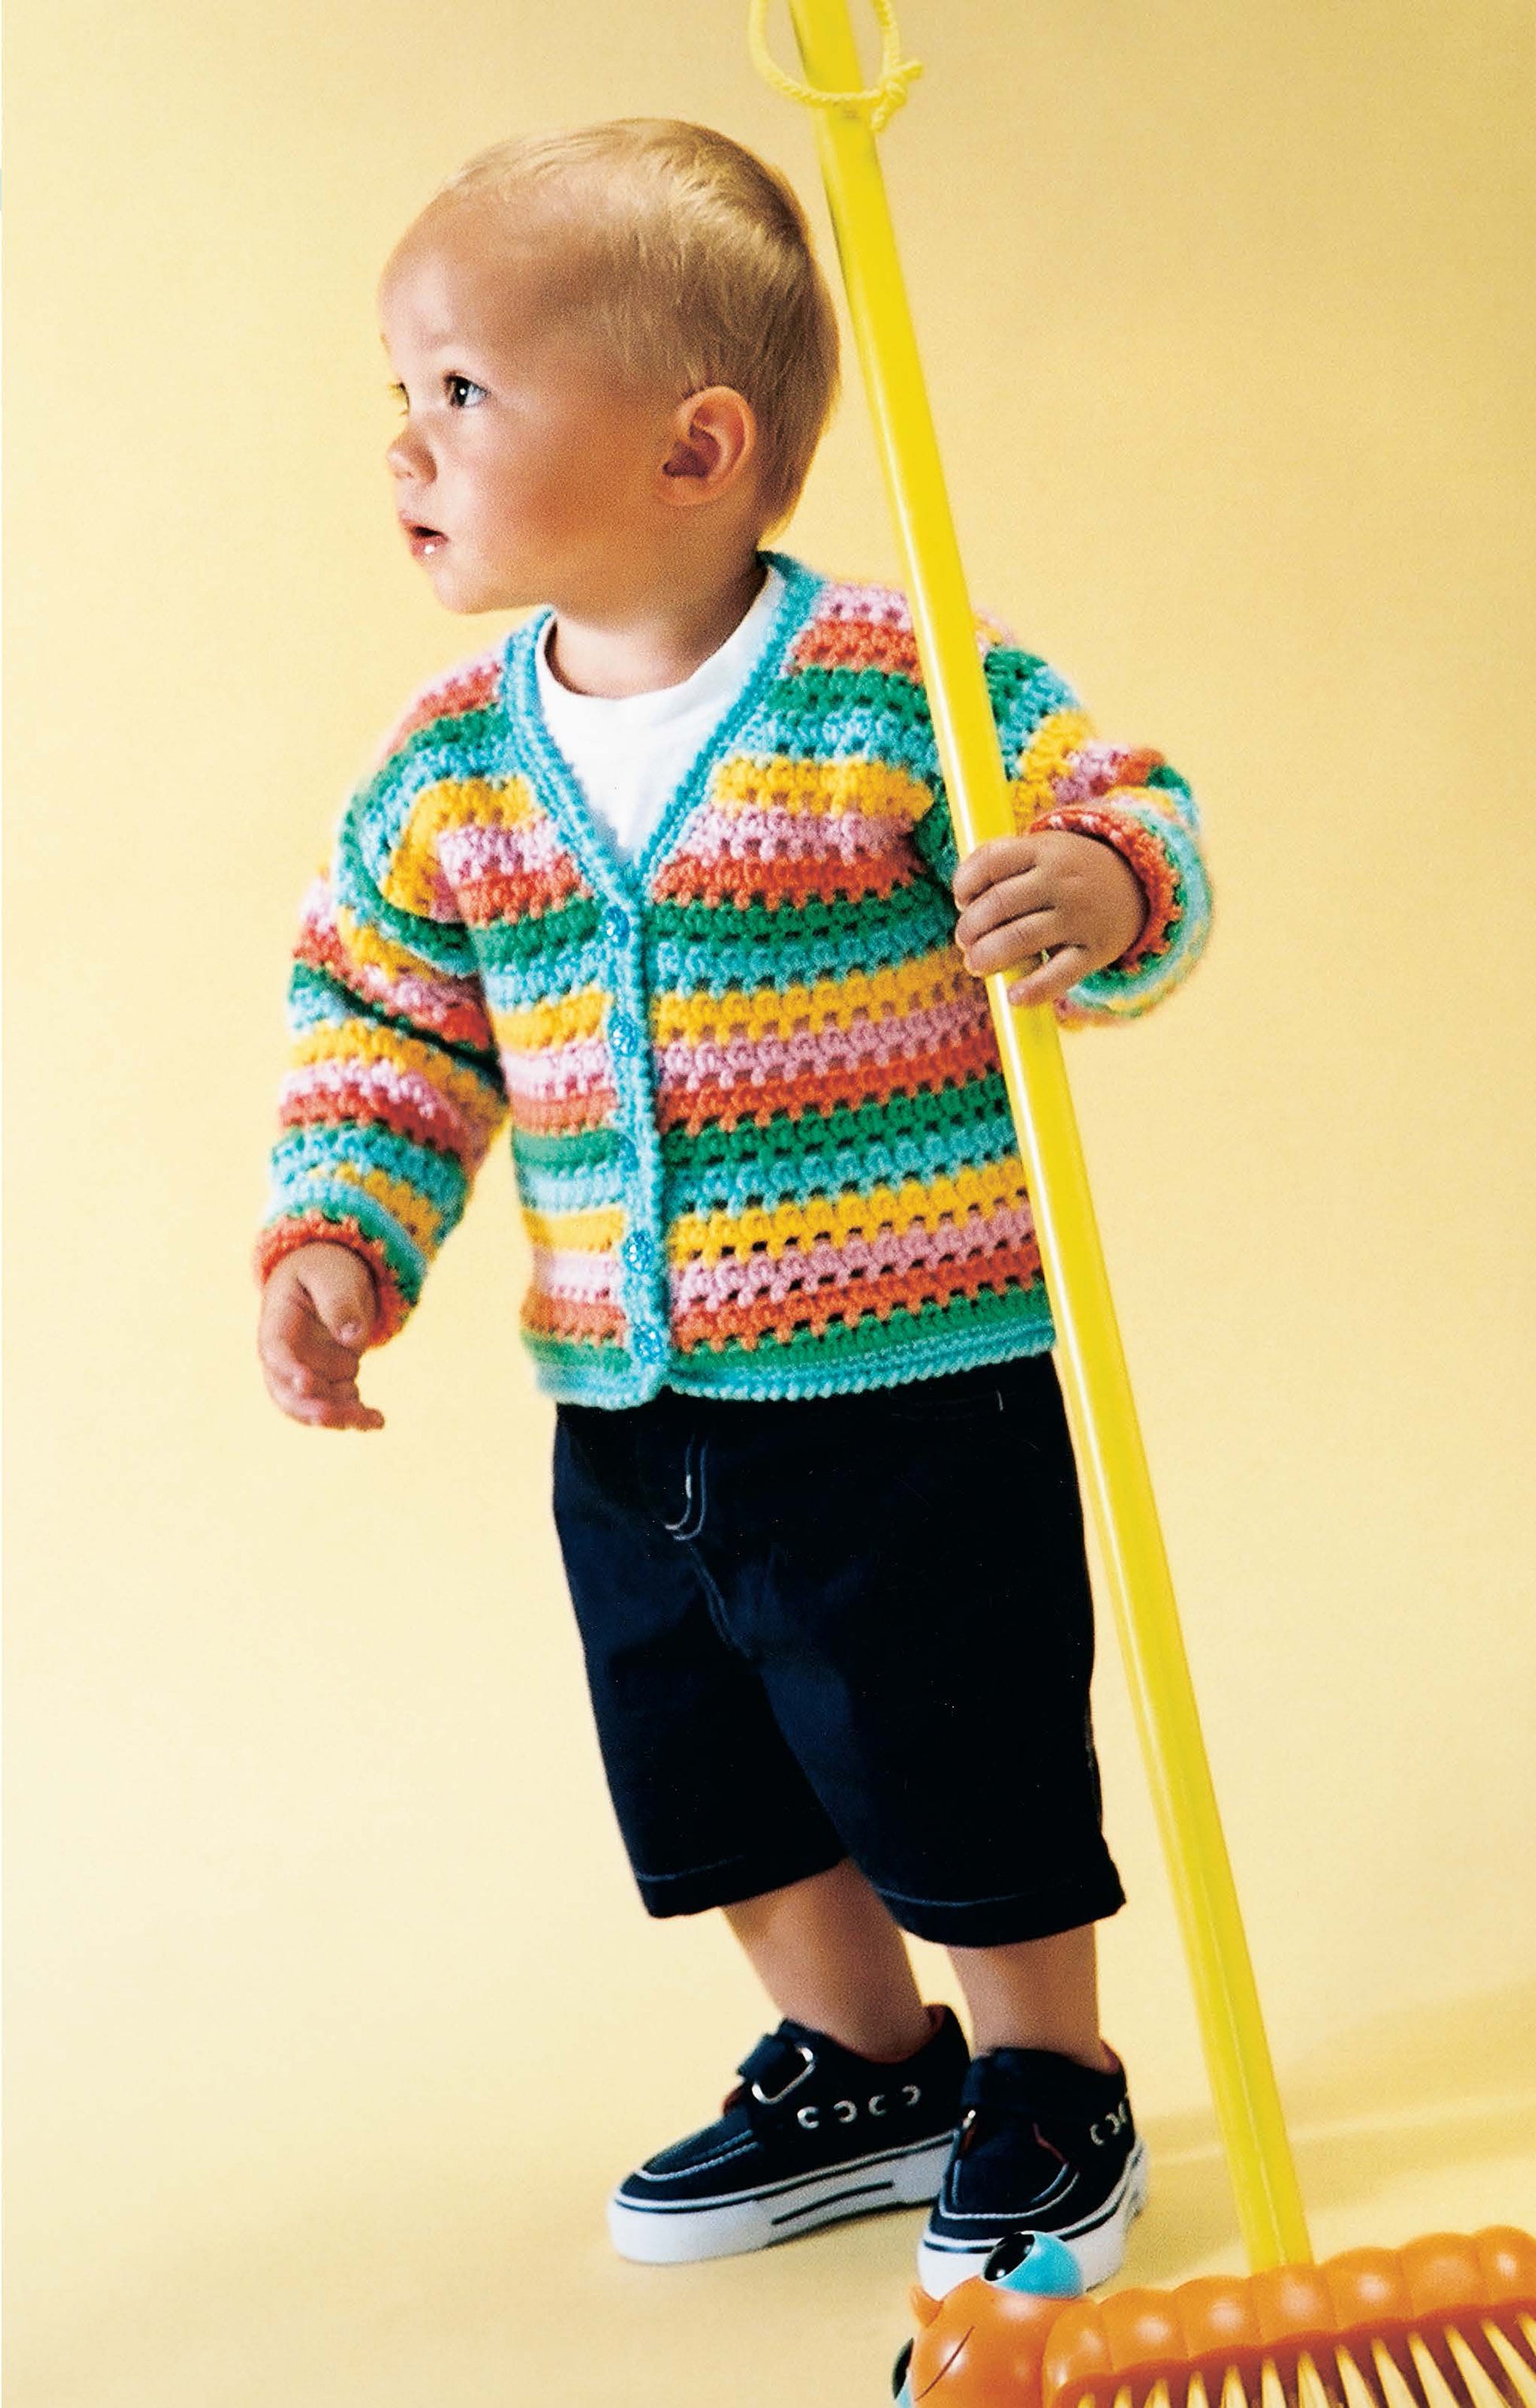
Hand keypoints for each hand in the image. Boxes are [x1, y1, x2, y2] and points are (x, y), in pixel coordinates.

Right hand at [258, 1243, 384, 1430]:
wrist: (331, 1277)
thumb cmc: (326, 1269)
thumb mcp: (332, 1274)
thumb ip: (339, 1302)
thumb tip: (353, 1340)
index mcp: (278, 1321)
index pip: (274, 1350)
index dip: (286, 1369)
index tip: (305, 1382)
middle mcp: (287, 1354)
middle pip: (288, 1390)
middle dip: (310, 1406)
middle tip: (336, 1415)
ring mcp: (306, 1370)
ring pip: (313, 1405)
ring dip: (339, 1415)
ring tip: (371, 1420)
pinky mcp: (328, 1380)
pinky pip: (337, 1404)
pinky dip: (356, 1415)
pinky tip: (377, 1421)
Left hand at [952, 829, 1147, 1008]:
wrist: (1138, 883)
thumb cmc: (1069, 872)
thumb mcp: (1043, 852)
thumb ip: (1003, 868)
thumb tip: (964, 906)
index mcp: (1043, 850)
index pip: (989, 862)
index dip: (963, 884)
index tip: (962, 900)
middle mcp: (1061, 881)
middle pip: (998, 903)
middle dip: (969, 927)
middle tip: (965, 940)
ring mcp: (1079, 916)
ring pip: (1021, 938)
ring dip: (987, 956)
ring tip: (976, 964)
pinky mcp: (1094, 951)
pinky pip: (1059, 974)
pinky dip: (1033, 989)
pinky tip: (1013, 997)